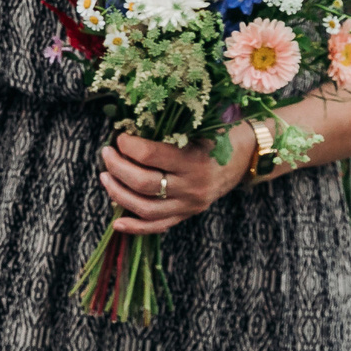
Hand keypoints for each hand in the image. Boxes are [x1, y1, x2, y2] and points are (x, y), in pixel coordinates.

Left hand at [98, 129, 254, 234]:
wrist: (245, 157)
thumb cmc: (217, 134)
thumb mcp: (199, 125)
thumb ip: (169, 126)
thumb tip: (129, 123)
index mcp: (194, 161)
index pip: (151, 156)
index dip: (129, 145)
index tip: (119, 137)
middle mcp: (192, 187)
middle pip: (144, 183)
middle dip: (117, 167)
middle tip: (106, 153)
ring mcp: (189, 205)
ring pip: (146, 208)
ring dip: (118, 193)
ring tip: (105, 176)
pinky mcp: (186, 215)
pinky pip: (158, 226)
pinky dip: (135, 227)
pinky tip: (117, 222)